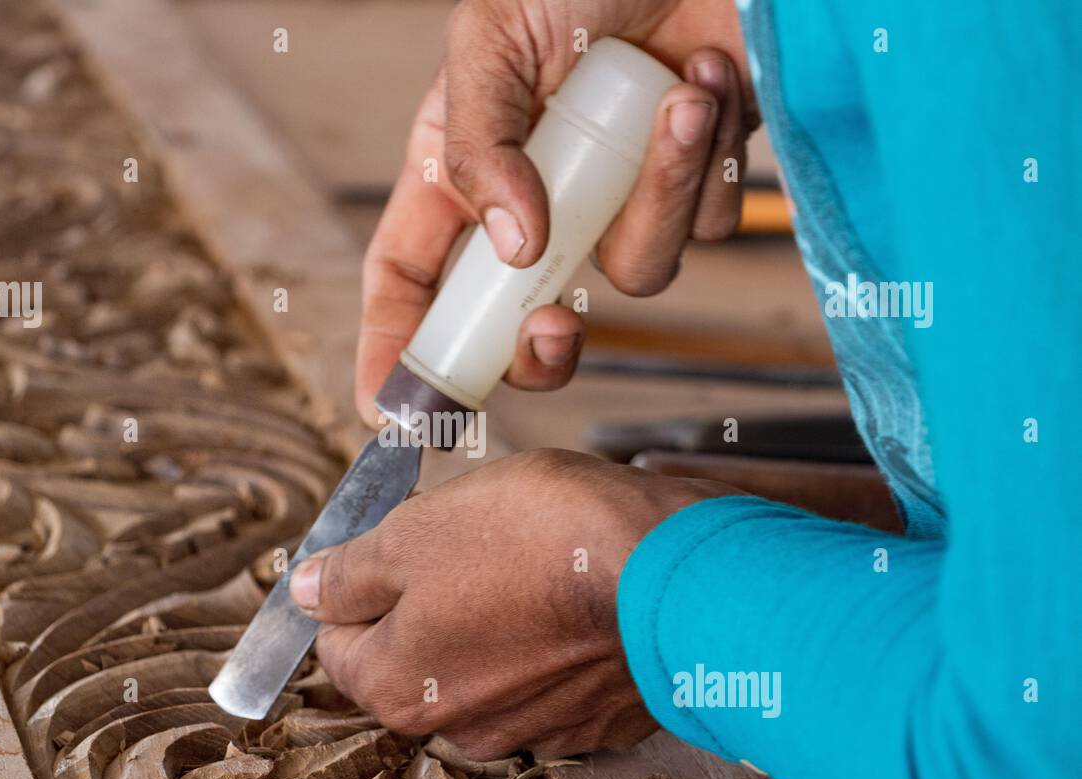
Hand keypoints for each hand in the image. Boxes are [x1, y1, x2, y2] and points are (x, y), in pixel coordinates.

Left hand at [288, 449, 739, 758]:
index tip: (394, 542)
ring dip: (494, 614)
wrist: (675, 572)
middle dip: (429, 596)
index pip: (337, 642)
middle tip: (472, 540)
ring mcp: (533, 728)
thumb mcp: (415, 532)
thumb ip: (348, 572)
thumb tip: (303, 591)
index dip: (357, 581)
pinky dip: (553, 636)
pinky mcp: (594, 717)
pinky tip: (576, 591)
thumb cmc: (541, 542)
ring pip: (484, 660)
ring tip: (534, 558)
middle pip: (414, 654)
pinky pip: (550, 672)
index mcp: (399, 687)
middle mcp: (459, 726)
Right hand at [357, 0, 756, 424]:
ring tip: (679, 99)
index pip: (410, 280)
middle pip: (519, 325)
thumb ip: (480, 146)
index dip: (397, 351)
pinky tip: (708, 83)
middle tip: (553, 331)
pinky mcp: (694, 191)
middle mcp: (538, 201)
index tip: (394, 412)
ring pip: (634, 277)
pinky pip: (706, 227)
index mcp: (462, 171)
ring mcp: (616, 203)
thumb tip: (516, 250)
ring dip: (661, 195)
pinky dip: (712, 159)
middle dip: (537, 351)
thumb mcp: (489, 39)